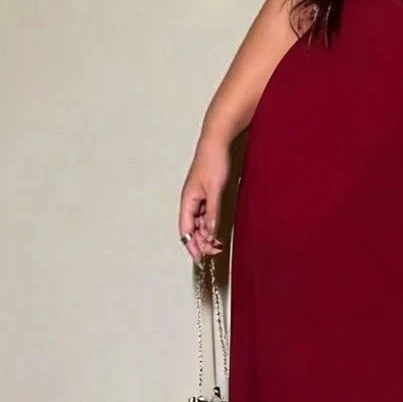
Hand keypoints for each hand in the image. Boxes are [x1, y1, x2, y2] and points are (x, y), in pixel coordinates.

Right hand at [178, 133, 229, 261]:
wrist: (217, 142)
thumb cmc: (213, 162)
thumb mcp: (214, 189)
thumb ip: (212, 212)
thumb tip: (210, 232)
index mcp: (188, 200)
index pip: (185, 229)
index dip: (191, 245)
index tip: (199, 259)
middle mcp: (190, 200)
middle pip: (191, 228)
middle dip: (198, 242)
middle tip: (210, 255)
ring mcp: (198, 197)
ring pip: (198, 222)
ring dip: (204, 234)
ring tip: (214, 246)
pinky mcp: (207, 192)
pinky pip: (205, 214)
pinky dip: (209, 224)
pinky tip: (215, 230)